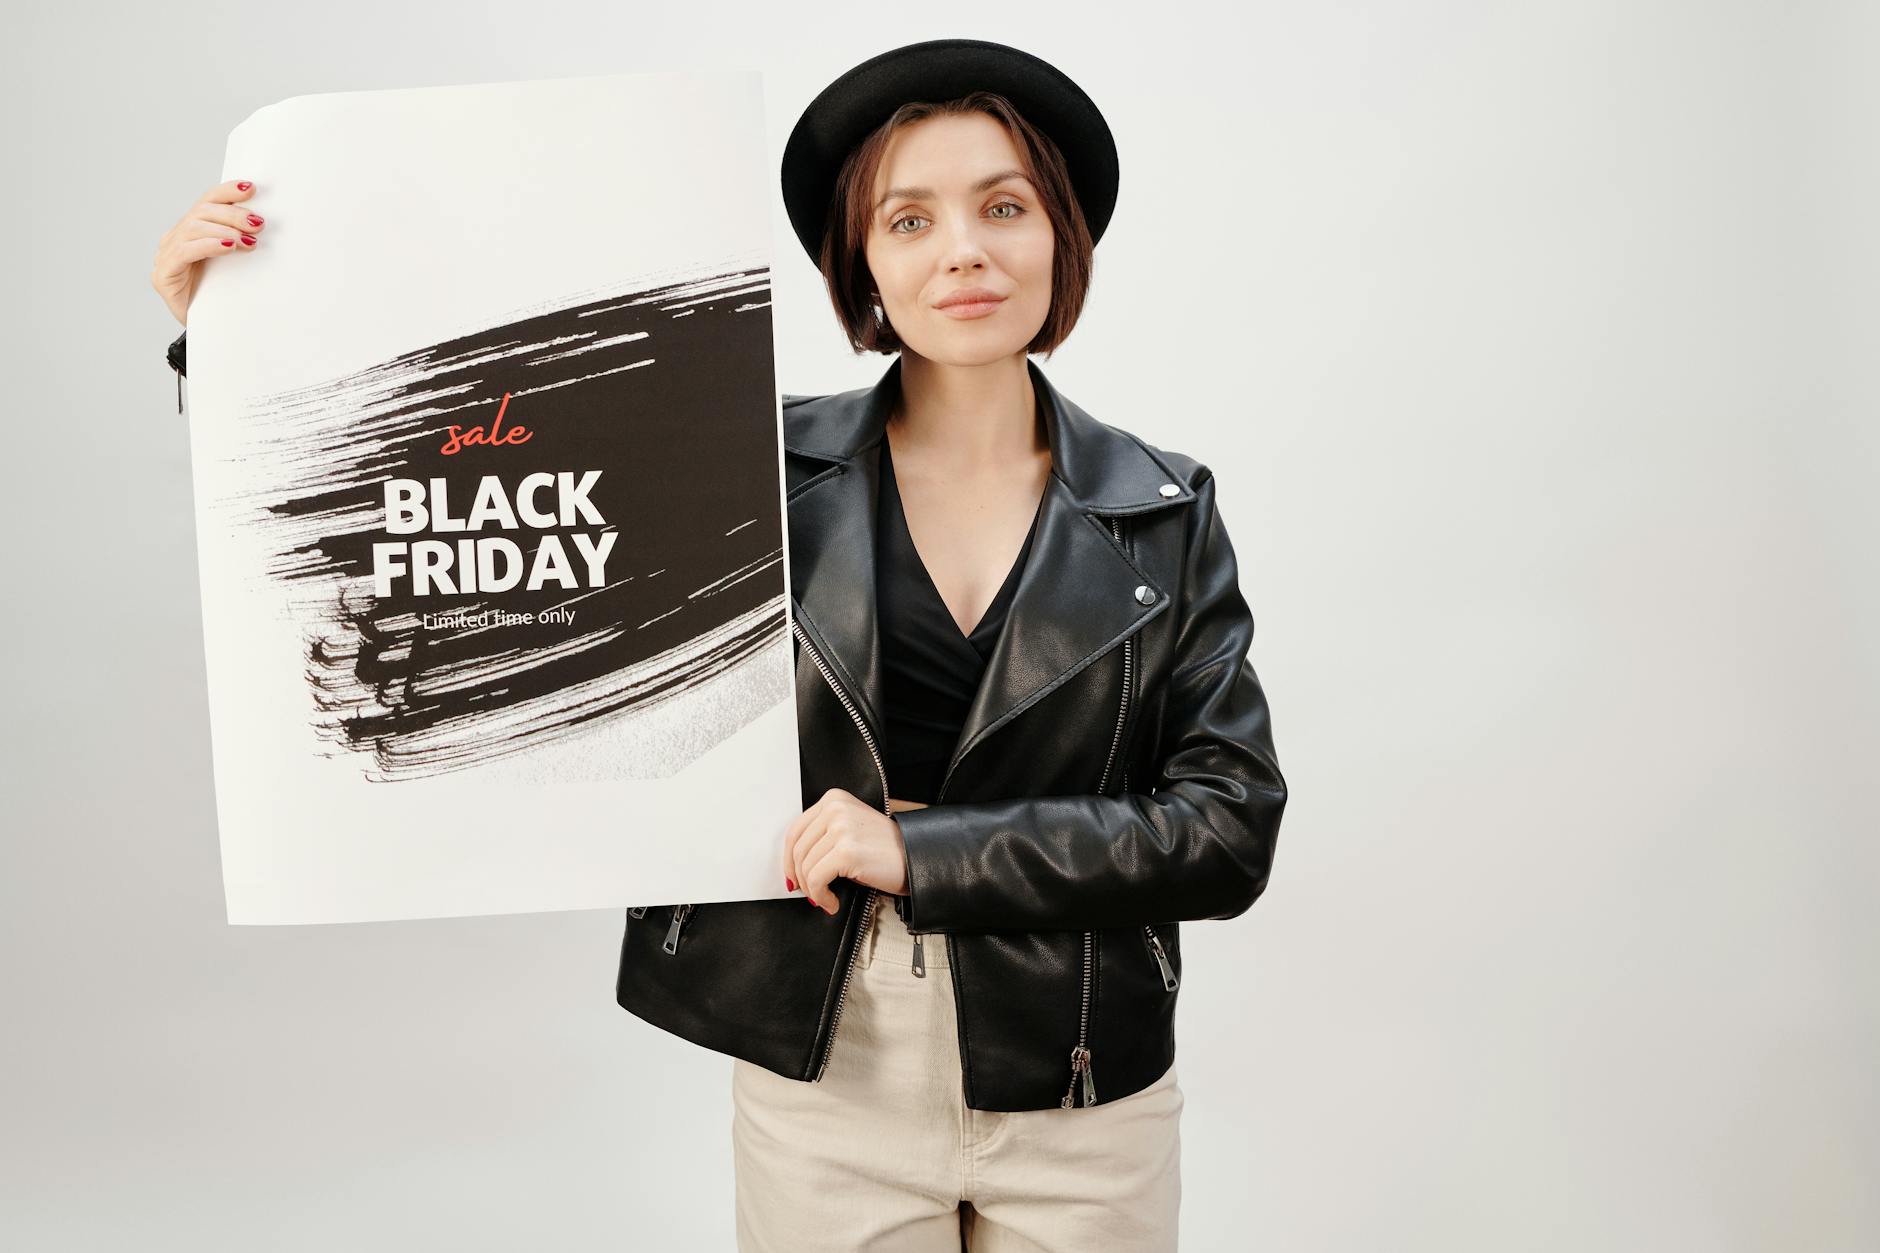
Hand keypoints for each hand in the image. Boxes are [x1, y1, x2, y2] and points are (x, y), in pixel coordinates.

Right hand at [151, 179, 266, 325]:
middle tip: (258, 223)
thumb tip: (266, 225)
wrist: (207, 333)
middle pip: (201, 212)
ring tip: (249, 239)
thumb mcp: (235, 265)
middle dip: (232, 214)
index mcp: (191, 232)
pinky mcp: (163, 275)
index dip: (227, 192)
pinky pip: (185, 251)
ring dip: (225, 229)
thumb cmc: (221, 297)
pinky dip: (209, 245)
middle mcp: (175, 239)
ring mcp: (166, 256)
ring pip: (193, 228)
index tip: (251, 187)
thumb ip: (240, 242)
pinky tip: (229, 246)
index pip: (206, 202)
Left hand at [784, 788, 917, 914]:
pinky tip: (833, 902)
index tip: (793, 877)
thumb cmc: (885, 849)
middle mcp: (835, 808)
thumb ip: (822, 835)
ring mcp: (841, 828)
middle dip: (801, 878)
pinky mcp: (846, 851)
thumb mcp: (849, 829)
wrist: (916, 857)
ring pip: (806, 867)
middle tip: (811, 894)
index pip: (795, 831)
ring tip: (826, 899)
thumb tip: (794, 864)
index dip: (789, 859)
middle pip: (798, 850)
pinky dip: (821, 896)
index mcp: (834, 799)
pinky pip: (817, 880)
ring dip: (813, 890)